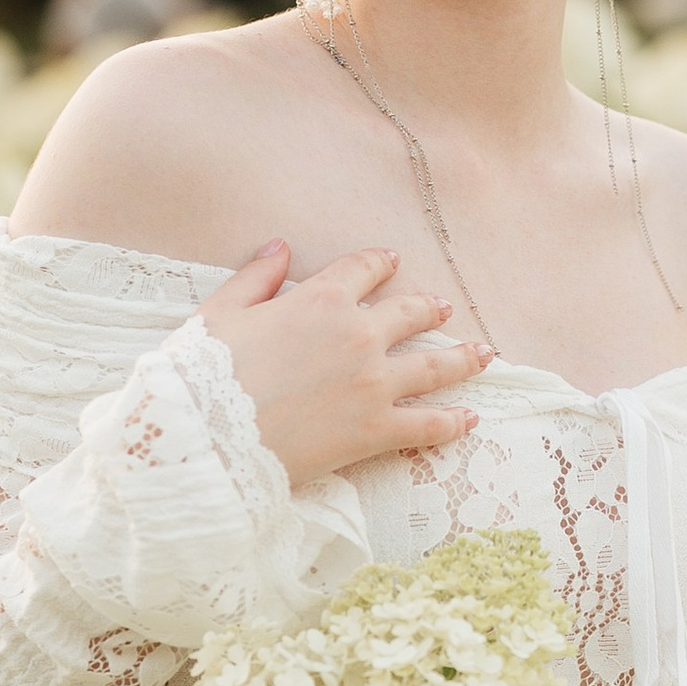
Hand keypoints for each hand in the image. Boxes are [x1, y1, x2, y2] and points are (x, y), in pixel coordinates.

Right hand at [203, 241, 489, 489]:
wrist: (207, 438)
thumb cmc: (204, 374)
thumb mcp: (220, 313)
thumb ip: (256, 278)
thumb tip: (279, 247)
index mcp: (321, 300)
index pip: (362, 270)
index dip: (379, 263)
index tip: (392, 261)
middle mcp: (358, 336)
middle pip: (409, 314)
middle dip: (429, 308)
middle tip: (444, 308)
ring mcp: (374, 384)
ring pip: (434, 365)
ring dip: (462, 358)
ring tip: (482, 353)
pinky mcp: (376, 431)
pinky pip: (428, 425)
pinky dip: (453, 423)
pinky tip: (470, 419)